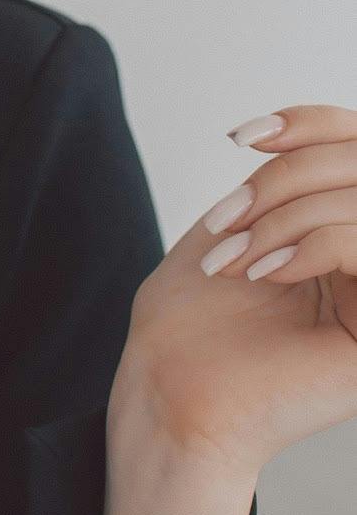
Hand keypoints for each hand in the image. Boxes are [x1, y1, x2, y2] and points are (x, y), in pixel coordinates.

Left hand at [114, 103, 356, 479]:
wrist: (175, 390)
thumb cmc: (197, 314)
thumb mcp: (244, 219)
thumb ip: (292, 175)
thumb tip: (318, 133)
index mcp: (345, 226)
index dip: (308, 124)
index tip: (242, 139)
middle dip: (283, 179)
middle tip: (227, 221)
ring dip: (282, 217)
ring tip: (235, 257)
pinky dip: (309, 245)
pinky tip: (264, 273)